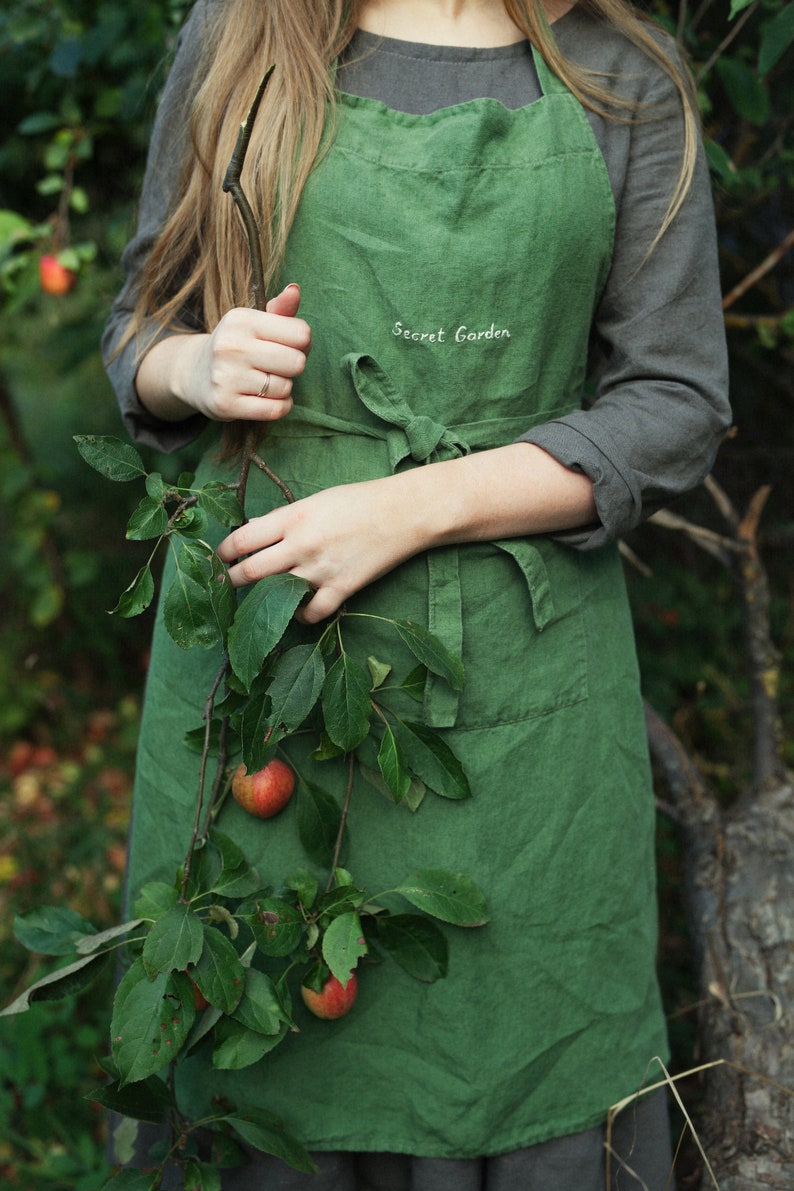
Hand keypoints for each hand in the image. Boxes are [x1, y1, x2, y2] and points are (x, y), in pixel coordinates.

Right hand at [137, 283, 310, 423]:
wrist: (195, 374)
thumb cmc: (236, 346)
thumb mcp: (254, 323)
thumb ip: (280, 310)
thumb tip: (295, 290)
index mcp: (241, 319)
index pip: (301, 334)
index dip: (303, 343)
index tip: (288, 345)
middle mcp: (231, 346)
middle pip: (297, 363)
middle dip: (293, 367)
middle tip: (276, 366)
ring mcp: (226, 376)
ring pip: (285, 388)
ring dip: (283, 388)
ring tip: (264, 381)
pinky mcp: (225, 404)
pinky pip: (275, 410)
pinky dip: (280, 406)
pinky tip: (267, 399)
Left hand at [216, 477, 426, 623]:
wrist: (403, 513)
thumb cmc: (360, 500)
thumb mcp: (316, 500)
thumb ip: (284, 519)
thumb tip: (255, 534)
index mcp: (293, 517)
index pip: (242, 539)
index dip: (223, 553)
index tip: (219, 559)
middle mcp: (301, 544)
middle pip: (250, 572)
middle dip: (231, 582)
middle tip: (224, 587)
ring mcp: (320, 569)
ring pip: (276, 595)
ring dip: (263, 601)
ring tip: (257, 603)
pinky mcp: (341, 588)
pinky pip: (311, 613)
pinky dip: (301, 616)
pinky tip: (299, 612)